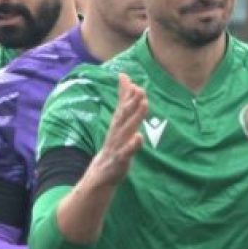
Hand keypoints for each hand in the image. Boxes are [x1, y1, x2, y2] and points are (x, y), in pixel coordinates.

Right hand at [84, 74, 147, 190]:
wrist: (102, 172)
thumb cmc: (114, 144)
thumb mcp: (119, 121)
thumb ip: (123, 99)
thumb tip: (124, 76)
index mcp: (117, 124)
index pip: (122, 108)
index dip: (128, 96)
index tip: (135, 83)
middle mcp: (116, 132)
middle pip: (124, 116)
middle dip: (132, 103)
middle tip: (140, 90)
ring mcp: (117, 145)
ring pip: (127, 130)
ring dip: (135, 117)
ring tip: (144, 104)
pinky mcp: (120, 159)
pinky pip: (126, 151)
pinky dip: (132, 145)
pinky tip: (139, 137)